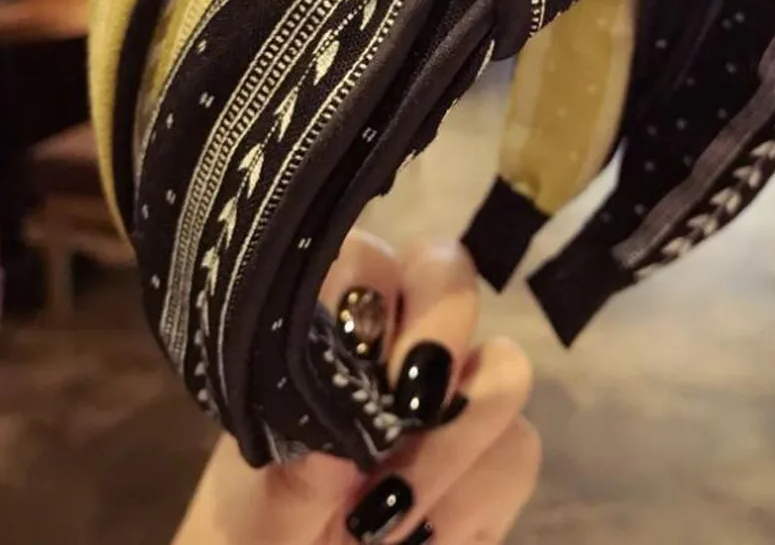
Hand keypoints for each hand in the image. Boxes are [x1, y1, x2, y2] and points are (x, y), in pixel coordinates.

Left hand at [172, 232, 539, 544]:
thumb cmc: (261, 535)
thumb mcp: (256, 517)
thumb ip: (290, 483)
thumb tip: (330, 453)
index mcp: (328, 326)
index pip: (363, 257)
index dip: (368, 292)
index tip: (353, 360)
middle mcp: (398, 338)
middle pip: (450, 272)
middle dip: (436, 338)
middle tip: (406, 413)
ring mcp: (456, 391)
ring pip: (503, 366)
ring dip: (453, 444)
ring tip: (385, 520)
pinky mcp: (496, 454)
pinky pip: (517, 451)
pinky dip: (471, 505)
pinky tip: (421, 539)